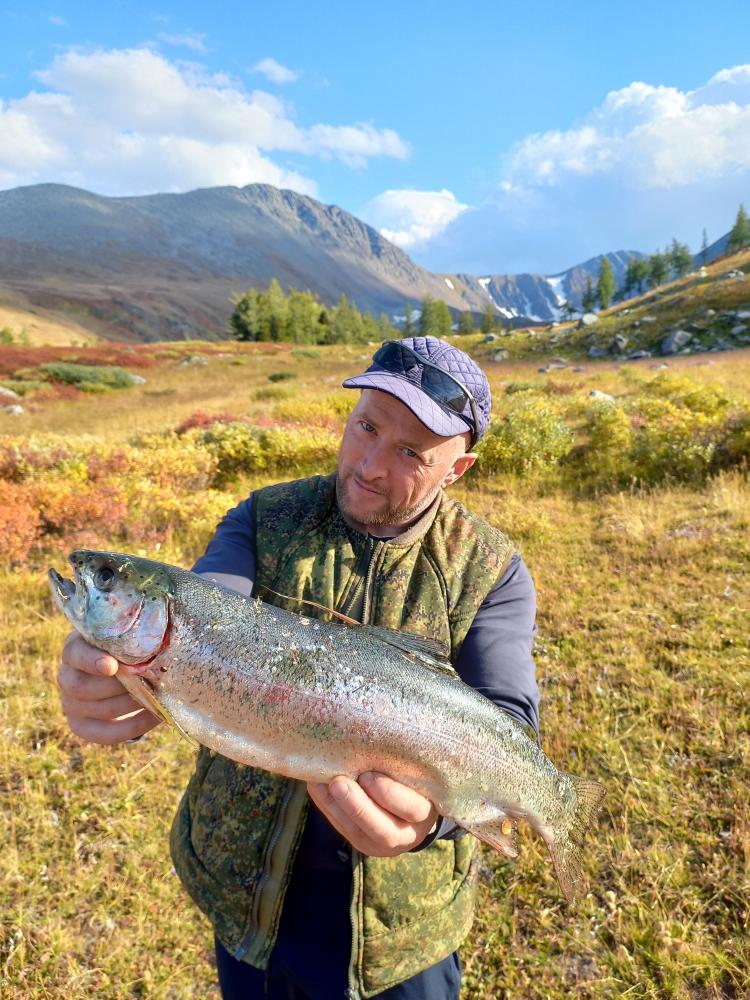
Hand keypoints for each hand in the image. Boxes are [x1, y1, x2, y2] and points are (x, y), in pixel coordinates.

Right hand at [57, 632, 160, 744]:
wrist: (121, 675)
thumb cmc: (126, 648)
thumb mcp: (125, 638)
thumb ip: (132, 637)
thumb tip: (158, 635)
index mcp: (75, 649)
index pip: (75, 654)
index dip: (92, 661)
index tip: (112, 666)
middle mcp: (67, 677)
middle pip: (84, 687)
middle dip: (120, 685)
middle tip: (150, 679)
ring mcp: (70, 704)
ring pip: (100, 709)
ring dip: (132, 703)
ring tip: (158, 694)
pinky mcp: (81, 726)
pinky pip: (105, 733)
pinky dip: (134, 726)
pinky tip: (155, 715)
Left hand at [307, 772, 438, 857]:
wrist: (411, 804)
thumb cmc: (414, 777)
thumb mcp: (415, 771)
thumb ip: (401, 761)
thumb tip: (376, 732)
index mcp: (426, 812)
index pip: (412, 808)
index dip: (388, 794)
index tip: (368, 775)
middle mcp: (407, 833)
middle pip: (383, 830)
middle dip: (358, 807)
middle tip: (338, 783)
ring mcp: (383, 843)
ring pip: (358, 833)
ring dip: (336, 807)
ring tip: (322, 783)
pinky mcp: (362, 842)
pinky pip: (342, 828)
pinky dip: (327, 806)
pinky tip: (316, 786)